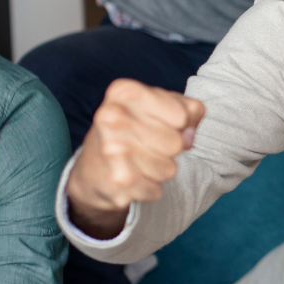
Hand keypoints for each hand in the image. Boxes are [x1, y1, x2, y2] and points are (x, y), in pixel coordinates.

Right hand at [65, 79, 205, 236]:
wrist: (93, 167)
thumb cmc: (133, 129)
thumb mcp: (161, 106)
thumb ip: (189, 110)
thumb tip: (189, 137)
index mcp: (125, 92)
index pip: (182, 116)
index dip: (180, 124)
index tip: (159, 123)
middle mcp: (112, 117)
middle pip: (176, 144)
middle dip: (170, 149)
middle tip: (148, 144)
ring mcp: (111, 150)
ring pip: (169, 169)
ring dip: (161, 170)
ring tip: (139, 160)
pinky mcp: (115, 180)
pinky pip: (157, 190)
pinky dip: (150, 188)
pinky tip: (133, 177)